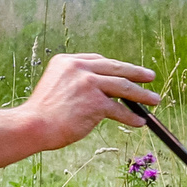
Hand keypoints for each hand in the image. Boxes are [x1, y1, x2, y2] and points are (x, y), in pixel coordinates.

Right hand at [23, 53, 159, 146]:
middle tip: (150, 76)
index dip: (114, 67)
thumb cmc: (42, 113)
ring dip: (142, 94)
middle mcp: (78, 67)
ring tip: (154, 99)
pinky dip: (131, 116)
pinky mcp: (95, 102)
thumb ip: (74, 82)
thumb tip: (100, 91)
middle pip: (116, 68)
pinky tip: (139, 121)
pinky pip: (119, 109)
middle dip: (136, 73)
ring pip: (123, 87)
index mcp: (66, 61)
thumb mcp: (55, 86)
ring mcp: (88, 83)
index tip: (126, 71)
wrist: (32, 126)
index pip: (97, 60)